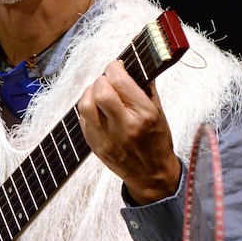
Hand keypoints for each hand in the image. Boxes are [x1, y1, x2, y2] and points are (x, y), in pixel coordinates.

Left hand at [77, 59, 181, 204]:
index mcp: (144, 114)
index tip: (116, 67)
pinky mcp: (95, 145)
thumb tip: (134, 65)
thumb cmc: (157, 141)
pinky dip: (88, 109)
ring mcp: (107, 137)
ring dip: (90, 93)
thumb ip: (146, 87)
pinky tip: (97, 110)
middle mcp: (124, 126)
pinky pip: (82, 120)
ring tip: (99, 93)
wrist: (151, 174)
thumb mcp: (159, 112)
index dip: (114, 68)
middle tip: (108, 81)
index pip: (119, 81)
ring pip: (85, 105)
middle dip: (101, 79)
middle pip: (100, 91)